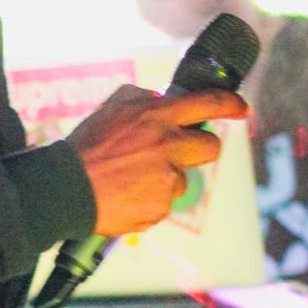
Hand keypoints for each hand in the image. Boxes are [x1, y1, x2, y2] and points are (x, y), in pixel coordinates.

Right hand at [69, 85, 248, 237]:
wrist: (65, 188)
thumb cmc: (85, 146)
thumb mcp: (114, 107)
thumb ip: (146, 101)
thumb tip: (165, 102)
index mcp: (157, 116)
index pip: (208, 103)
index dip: (230, 104)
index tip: (242, 108)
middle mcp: (167, 145)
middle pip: (208, 147)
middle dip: (199, 149)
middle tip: (177, 154)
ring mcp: (166, 179)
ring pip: (181, 179)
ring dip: (163, 180)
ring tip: (129, 180)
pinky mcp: (159, 207)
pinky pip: (163, 204)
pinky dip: (148, 201)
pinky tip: (125, 196)